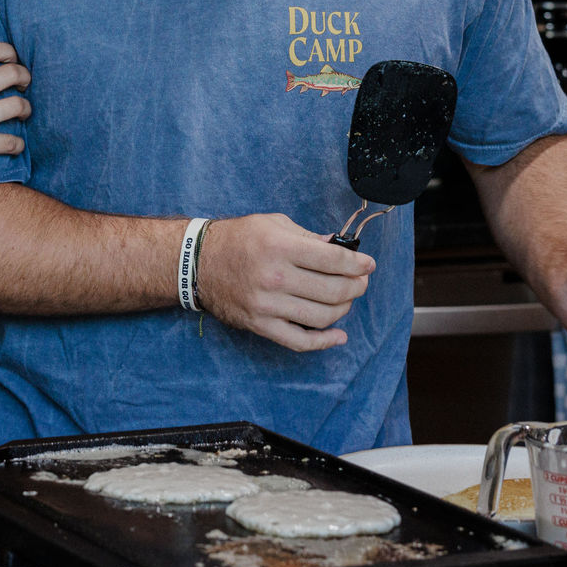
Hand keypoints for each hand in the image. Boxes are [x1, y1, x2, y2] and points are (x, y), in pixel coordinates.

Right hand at [0, 10, 30, 187]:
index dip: (7, 50)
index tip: (12, 56)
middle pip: (12, 74)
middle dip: (24, 75)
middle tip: (24, 82)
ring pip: (17, 106)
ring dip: (26, 108)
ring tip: (24, 110)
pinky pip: (11, 142)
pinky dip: (18, 144)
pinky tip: (17, 143)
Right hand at [195, 214, 374, 351]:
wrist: (198, 263)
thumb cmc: (237, 239)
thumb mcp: (273, 225)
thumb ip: (308, 238)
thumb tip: (340, 250)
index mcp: (280, 247)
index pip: (334, 261)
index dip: (358, 264)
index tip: (368, 265)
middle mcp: (275, 277)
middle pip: (334, 291)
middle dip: (356, 287)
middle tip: (360, 282)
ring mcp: (268, 305)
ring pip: (322, 317)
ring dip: (344, 309)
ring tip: (346, 300)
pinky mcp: (260, 325)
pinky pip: (299, 341)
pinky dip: (324, 342)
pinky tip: (339, 336)